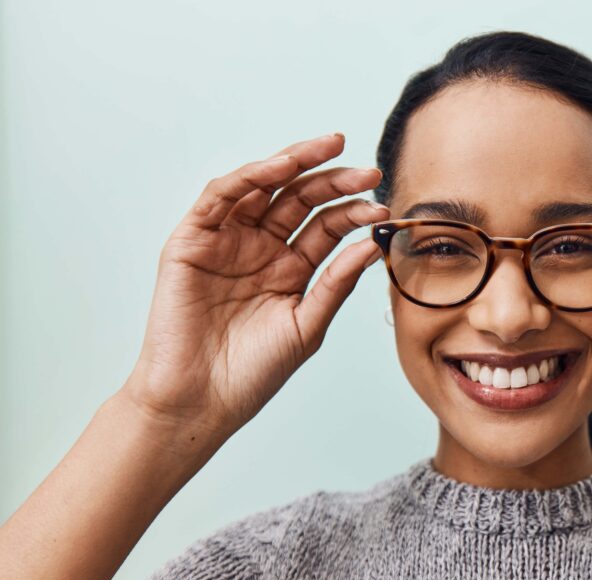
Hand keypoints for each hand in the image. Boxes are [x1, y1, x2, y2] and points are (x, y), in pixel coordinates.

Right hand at [121, 133, 388, 439]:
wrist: (201, 401)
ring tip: (331, 150)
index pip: (326, 225)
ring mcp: (225, 241)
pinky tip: (281, 168)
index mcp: (290, 268)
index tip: (384, 208)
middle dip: (335, 180)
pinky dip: (249, 177)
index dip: (354, 212)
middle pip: (300, 199)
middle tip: (369, 171)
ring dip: (295, 165)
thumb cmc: (253, 372)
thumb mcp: (307, 325)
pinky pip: (219, 197)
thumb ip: (336, 283)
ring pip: (262, 187)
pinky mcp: (191, 241)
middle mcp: (260, 248)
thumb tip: (373, 245)